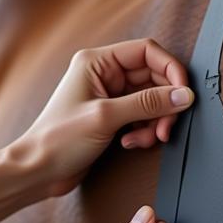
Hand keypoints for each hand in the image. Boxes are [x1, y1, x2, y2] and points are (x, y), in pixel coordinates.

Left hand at [14, 38, 193, 197]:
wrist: (38, 171)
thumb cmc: (57, 140)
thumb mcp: (106, 117)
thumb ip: (147, 103)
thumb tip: (183, 94)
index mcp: (97, 61)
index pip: (147, 51)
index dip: (170, 70)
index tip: (184, 93)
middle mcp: (103, 74)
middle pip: (153, 78)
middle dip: (164, 104)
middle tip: (166, 128)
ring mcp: (108, 96)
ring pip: (151, 100)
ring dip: (155, 121)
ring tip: (146, 139)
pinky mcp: (112, 117)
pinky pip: (142, 116)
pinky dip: (144, 130)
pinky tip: (131, 143)